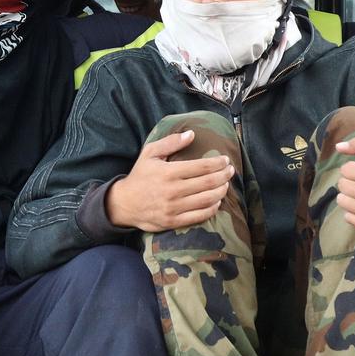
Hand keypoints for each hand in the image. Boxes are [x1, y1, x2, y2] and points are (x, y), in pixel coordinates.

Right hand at [106, 130, 235, 231]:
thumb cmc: (140, 176)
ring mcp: (174, 208)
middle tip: (230, 171)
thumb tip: (191, 133)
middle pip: (208, 183)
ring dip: (221, 191)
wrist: (124, 204)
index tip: (226, 160)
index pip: (202, 167)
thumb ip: (170, 142)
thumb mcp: (150, 153)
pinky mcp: (173, 222)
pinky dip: (212, 208)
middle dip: (224, 176)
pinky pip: (200, 216)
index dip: (218, 163)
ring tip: (226, 185)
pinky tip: (216, 201)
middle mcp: (173, 191)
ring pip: (207, 200)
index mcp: (169, 173)